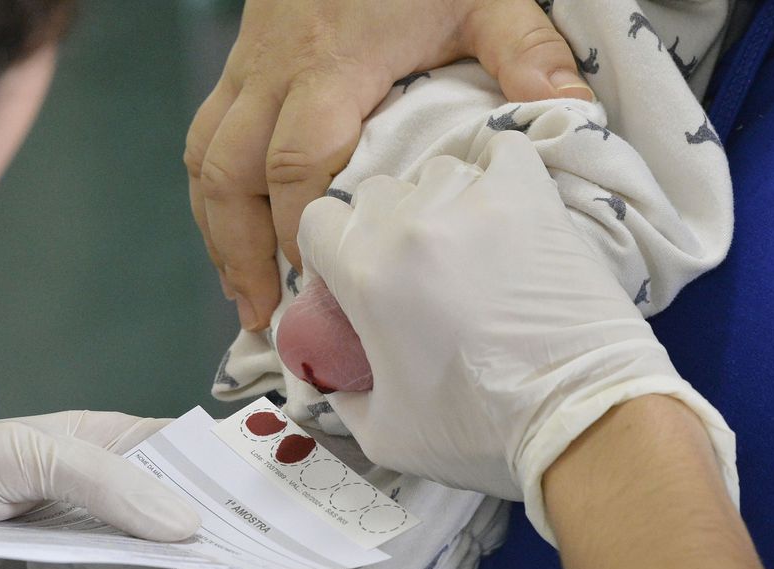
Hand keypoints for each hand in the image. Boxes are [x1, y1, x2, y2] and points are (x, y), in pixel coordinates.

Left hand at [0, 412, 199, 568]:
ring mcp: (88, 553)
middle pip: (181, 511)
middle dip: (196, 522)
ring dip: (131, 561)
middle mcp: (101, 499)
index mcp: (95, 443)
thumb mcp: (12, 453)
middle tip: (213, 532)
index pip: (177, 448)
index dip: (216, 464)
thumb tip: (185, 520)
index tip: (261, 483)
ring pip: (156, 563)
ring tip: (72, 551)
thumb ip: (100, 478)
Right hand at [187, 0, 591, 329]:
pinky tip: (228, 234)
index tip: (318, 281)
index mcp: (332, 65)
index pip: (298, 161)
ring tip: (239, 292)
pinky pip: (205, 139)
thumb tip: (568, 113)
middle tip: (264, 313)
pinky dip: (211, 195)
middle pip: (230, 174)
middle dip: (240, 251)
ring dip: (216, 231)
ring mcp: (247, 69)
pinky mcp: (238, 66)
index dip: (299, 228)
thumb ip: (524, 50)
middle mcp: (273, 72)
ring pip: (205, 159)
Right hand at [293, 132, 735, 540]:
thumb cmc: (477, 432)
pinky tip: (501, 207)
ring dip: (437, 204)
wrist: (581, 419)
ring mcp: (475, 202)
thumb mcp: (383, 434)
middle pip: (374, 194)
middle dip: (379, 229)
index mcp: (365, 272)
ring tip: (463, 248)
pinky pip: (503, 152)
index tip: (348, 280)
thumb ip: (343, 397)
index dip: (326, 250)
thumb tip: (334, 378)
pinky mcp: (533, 197)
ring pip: (434, 174)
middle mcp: (411, 224)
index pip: (317, 220)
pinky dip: (497, 172)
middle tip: (409, 273)